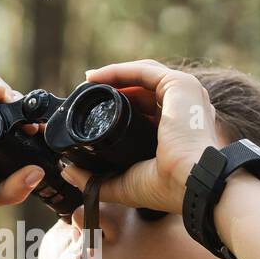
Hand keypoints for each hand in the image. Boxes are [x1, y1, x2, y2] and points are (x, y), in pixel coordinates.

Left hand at [58, 59, 221, 212]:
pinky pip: (144, 70)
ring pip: (144, 76)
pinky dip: (119, 71)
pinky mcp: (181, 85)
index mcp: (178, 131)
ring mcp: (186, 95)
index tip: (92, 111)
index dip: (119, 108)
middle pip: (143, 91)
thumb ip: (96, 180)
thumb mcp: (125, 184)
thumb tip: (67, 171)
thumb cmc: (169, 188)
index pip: (146, 110)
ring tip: (88, 82)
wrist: (192, 183)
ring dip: (114, 77)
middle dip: (114, 90)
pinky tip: (96, 78)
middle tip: (86, 94)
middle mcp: (185, 109)